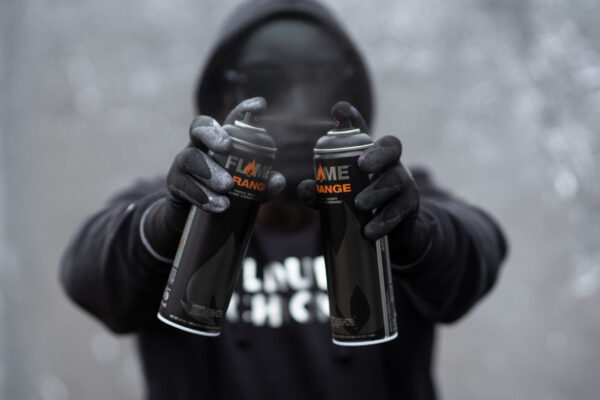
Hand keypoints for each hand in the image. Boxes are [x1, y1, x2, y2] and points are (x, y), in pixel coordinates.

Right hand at [143, 97, 285, 258]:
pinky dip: (202, 195)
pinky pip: (184, 185)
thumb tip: (277, 181)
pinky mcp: (174, 184)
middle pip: (200, 128)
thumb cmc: (224, 194)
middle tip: (227, 147)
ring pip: (190, 158)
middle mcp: (199, 146)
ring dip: (210, 171)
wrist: (192, 216)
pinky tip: (218, 205)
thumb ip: (262, 184)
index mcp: (220, 141)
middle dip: (213, 134)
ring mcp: (183, 163)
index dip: (244, 111)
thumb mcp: (246, 188)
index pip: (230, 120)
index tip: (260, 106)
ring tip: (228, 186)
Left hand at [298, 102, 430, 264]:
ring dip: (377, 191)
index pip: (365, 131)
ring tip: (359, 204)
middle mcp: (392, 163)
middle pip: (392, 146)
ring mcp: (405, 183)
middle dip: (376, 153)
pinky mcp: (411, 206)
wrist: (390, 235)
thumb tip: (304, 187)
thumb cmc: (361, 206)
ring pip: (396, 179)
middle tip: (360, 165)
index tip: (340, 111)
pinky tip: (370, 230)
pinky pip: (401, 209)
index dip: (354, 118)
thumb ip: (322, 189)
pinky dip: (384, 220)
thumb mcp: (339, 195)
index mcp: (372, 155)